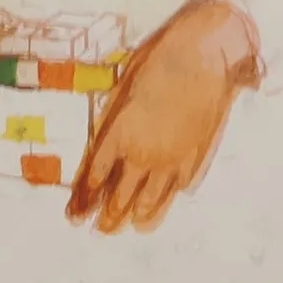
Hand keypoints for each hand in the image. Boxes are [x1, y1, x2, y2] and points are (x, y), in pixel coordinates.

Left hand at [68, 0, 260, 232]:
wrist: (207, 53)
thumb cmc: (161, 58)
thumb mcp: (124, 86)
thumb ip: (113, 119)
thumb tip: (106, 143)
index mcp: (118, 133)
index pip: (95, 178)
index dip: (84, 200)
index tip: (75, 216)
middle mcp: (142, 153)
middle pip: (119, 197)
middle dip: (106, 218)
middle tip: (100, 228)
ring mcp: (171, 160)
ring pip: (149, 201)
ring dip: (134, 217)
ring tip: (126, 227)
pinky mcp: (195, 158)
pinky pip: (176, 189)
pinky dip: (164, 202)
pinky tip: (158, 208)